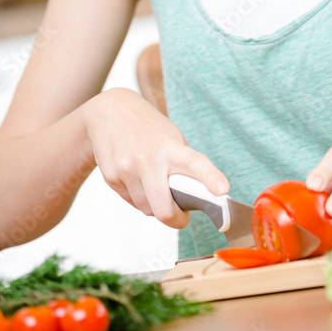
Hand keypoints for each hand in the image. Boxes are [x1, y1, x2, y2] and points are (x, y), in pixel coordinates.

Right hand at [83, 86, 228, 228]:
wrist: (108, 110)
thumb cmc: (146, 125)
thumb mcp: (171, 136)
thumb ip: (181, 164)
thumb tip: (193, 196)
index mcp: (169, 147)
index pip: (195, 163)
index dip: (210, 178)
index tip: (223, 191)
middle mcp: (148, 159)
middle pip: (164, 209)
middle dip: (176, 219)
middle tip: (182, 216)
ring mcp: (127, 170)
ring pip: (147, 209)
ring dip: (156, 206)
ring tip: (158, 189)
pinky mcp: (111, 177)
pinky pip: (131, 202)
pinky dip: (140, 198)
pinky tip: (139, 181)